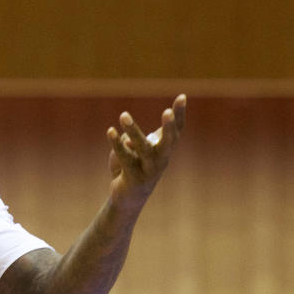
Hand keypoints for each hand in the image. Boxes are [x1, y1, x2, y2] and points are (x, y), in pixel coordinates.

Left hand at [106, 94, 186, 210]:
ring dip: (134, 132)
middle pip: (168, 142)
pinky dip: (117, 144)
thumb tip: (129, 140)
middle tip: (167, 111)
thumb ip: (133, 139)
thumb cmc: (134, 167)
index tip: (182, 96)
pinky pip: (125, 158)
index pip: (177, 129)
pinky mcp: (134, 177)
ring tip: (124, 115)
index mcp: (165, 149)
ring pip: (143, 149)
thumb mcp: (135, 150)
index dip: (180, 114)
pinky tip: (111, 131)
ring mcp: (149, 170)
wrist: (129, 197)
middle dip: (169, 127)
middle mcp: (162, 159)